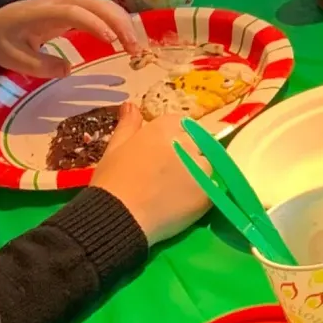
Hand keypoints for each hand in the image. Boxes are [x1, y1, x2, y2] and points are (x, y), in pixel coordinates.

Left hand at [0, 0, 145, 75]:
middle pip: (95, 4)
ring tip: (135, 47)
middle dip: (119, 23)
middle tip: (134, 48)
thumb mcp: (12, 58)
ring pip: (102, 4)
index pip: (74, 12)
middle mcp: (60, 3)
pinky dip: (116, 22)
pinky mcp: (73, 9)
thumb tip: (68, 70)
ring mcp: (68, 3)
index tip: (111, 41)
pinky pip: (99, 10)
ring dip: (122, 22)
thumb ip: (39, 64)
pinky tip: (126, 38)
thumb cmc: (1, 39)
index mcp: (42, 13)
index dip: (94, 23)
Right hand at [88, 101, 211, 242]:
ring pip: (207, 165)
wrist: (117, 217)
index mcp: (164, 128)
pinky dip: (199, 194)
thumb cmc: (111, 182)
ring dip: (197, 173)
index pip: (182, 124)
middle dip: (188, 154)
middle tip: (168, 175)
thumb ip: (128, 125)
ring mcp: (200, 167)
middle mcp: (187, 143)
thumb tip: (132, 105)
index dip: (175, 138)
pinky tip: (180, 204)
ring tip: (175, 191)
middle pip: (198, 143)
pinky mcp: (208, 192)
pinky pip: (210, 188)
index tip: (165, 154)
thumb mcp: (115, 148)